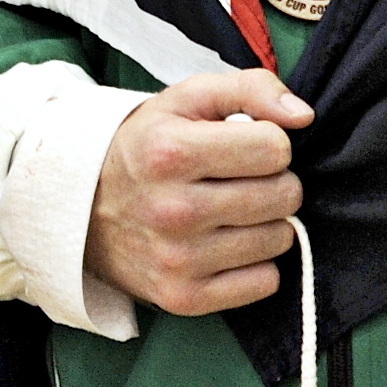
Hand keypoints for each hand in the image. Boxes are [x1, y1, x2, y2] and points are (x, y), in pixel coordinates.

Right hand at [85, 68, 310, 316]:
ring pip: (279, 239)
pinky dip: (255, 265)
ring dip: (266, 223)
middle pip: (284, 194)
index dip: (267, 143)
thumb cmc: (147, 148)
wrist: (83, 210)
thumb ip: (250, 88)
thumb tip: (303, 117)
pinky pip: (265, 282)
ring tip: (231, 212)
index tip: (242, 147)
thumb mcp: (186, 100)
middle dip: (273, 181)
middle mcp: (173, 209)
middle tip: (239, 181)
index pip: (275, 148)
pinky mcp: (184, 298)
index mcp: (170, 152)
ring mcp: (177, 259)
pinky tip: (227, 246)